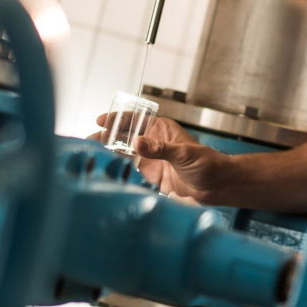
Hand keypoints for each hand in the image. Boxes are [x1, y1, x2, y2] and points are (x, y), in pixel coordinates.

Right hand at [94, 114, 229, 202]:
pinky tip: (106, 171)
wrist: (217, 186)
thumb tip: (137, 143)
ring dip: (109, 153)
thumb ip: (160, 149)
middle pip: (125, 136)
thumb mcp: (184, 153)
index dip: (118, 119)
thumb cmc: (208, 164)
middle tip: (90, 140)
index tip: (101, 120)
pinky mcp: (150, 177)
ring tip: (92, 155)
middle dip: (107, 137)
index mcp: (162, 130)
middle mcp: (153, 143)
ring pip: (124, 154)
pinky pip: (130, 171)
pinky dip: (118, 170)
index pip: (135, 119)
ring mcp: (150, 160)